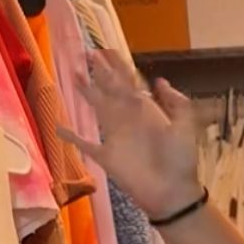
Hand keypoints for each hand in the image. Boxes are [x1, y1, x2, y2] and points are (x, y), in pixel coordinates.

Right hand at [61, 50, 198, 220]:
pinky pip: (85, 144)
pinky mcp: (106, 156)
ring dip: (86, 91)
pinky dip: (71, 136)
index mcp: (146, 110)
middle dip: (98, 71)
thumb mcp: (185, 127)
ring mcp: (115, 136)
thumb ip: (176, 103)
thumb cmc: (181, 161)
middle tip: (84, 52)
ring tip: (73, 74)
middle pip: (109, 89)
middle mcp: (128, 118)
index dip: (116, 65)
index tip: (104, 49)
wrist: (173, 193)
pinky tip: (58, 126)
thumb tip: (159, 81)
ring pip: (97, 107)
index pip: (127, 81)